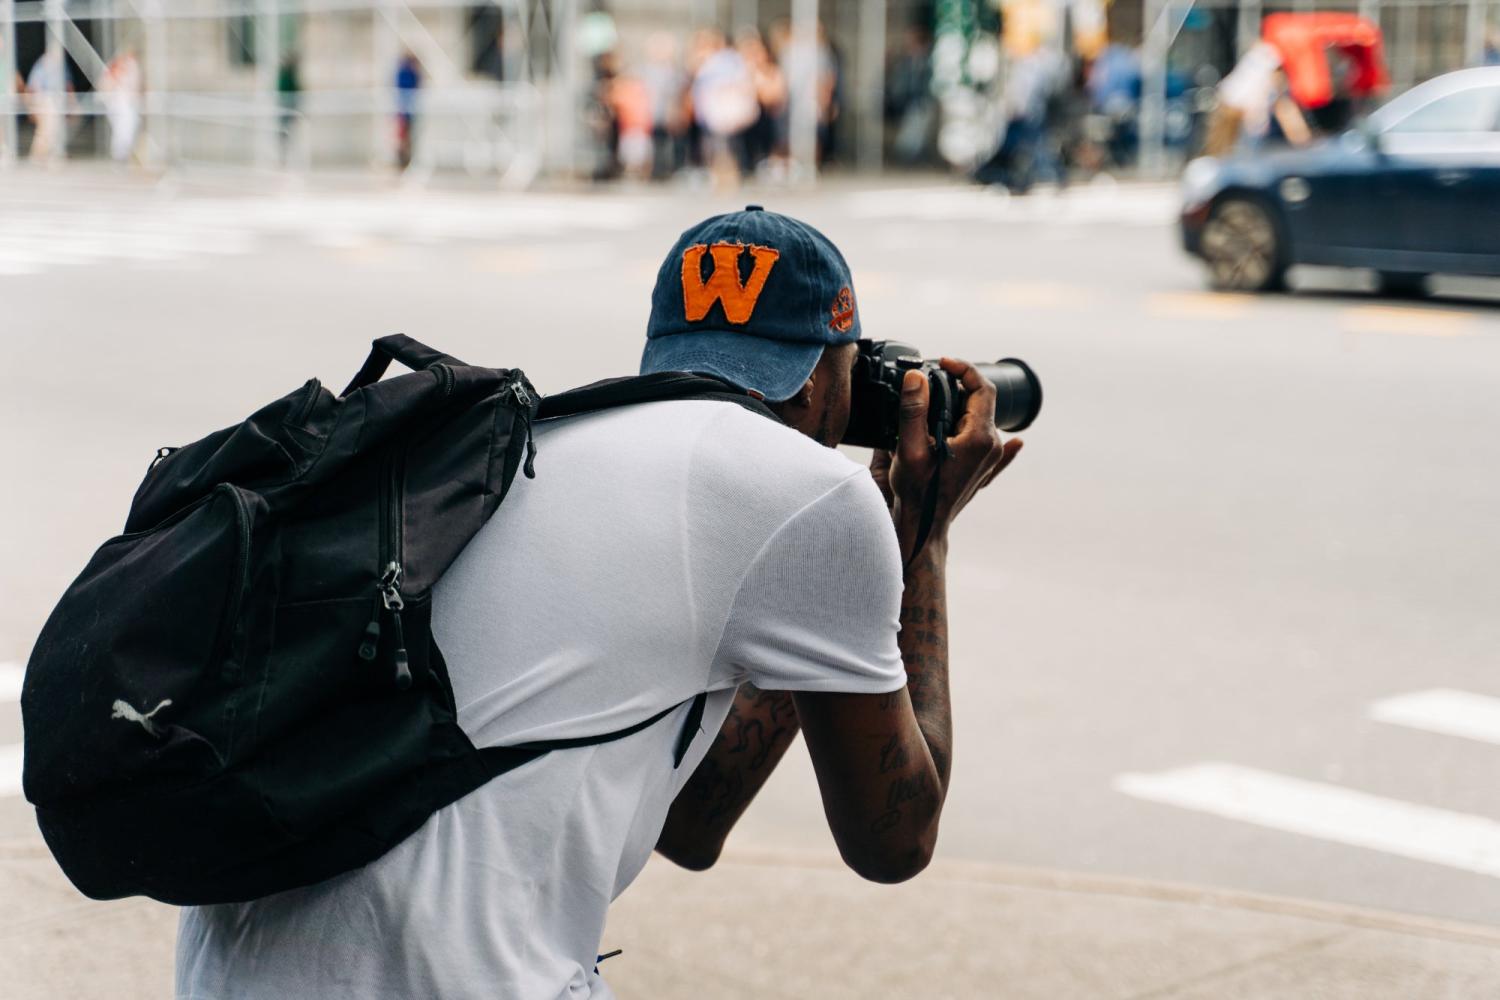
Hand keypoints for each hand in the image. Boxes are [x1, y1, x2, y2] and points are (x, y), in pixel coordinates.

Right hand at [875, 359, 1022, 560]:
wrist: (924, 528)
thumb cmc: (917, 492)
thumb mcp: (909, 447)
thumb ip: (914, 409)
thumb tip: (917, 377)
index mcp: (979, 437)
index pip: (981, 387)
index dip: (962, 369)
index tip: (942, 363)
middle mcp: (991, 446)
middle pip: (981, 402)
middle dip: (958, 387)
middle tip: (932, 383)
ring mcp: (990, 460)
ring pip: (982, 420)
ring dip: (963, 407)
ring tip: (938, 405)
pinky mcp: (984, 471)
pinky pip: (999, 450)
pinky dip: (1002, 441)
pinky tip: (1018, 442)